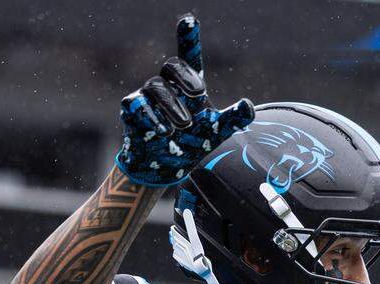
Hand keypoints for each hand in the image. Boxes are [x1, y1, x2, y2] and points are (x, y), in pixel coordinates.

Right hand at [115, 13, 253, 187]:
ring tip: (184, 126)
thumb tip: (249, 106)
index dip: (188, 38)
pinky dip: (152, 117)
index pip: (189, 56)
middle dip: (185, 76)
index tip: (189, 20)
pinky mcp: (131, 110)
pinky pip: (136, 104)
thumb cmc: (192, 143)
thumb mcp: (217, 132)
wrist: (166, 167)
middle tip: (199, 94)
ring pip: (155, 88)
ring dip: (172, 106)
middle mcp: (167, 85)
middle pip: (171, 66)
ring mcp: (146, 96)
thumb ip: (233, 118)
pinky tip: (165, 132)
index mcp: (189, 85)